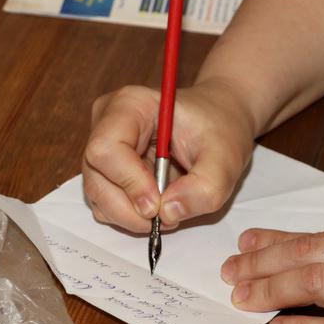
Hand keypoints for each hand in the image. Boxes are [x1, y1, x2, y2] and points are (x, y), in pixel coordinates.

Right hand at [82, 80, 256, 232]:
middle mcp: (106, 123)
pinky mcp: (106, 171)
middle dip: (130, 208)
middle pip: (96, 178)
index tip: (159, 205)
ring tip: (168, 208)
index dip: (129, 182)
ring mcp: (103, 149)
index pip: (107, 149)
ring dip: (131, 215)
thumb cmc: (220, 129)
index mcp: (130, 105)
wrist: (219, 123)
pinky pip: (106, 204)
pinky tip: (159, 204)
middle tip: (166, 218)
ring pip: (98, 197)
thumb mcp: (226, 158)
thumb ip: (205, 187)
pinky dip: (130, 215)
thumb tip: (168, 212)